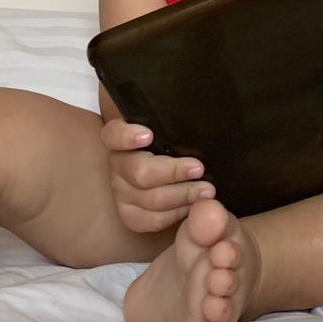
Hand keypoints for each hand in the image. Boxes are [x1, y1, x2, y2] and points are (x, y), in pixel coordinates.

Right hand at [99, 118, 215, 232]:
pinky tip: (192, 206)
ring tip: (208, 190)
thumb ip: (171, 117)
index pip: (114, 135)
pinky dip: (175, 214)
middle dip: (173, 172)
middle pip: (140, 172)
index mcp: (120, 138)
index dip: (128, 136)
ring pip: (149, 199)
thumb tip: (192, 101)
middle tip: (199, 169)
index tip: (149, 135)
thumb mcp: (169, 124)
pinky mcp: (129, 214)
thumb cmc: (173, 139)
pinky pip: (150, 220)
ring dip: (182, 195)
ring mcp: (120, 191)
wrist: (171, 170)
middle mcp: (118, 164)